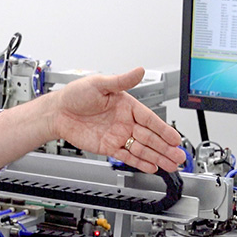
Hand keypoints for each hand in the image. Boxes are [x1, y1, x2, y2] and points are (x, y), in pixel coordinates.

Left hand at [52, 68, 184, 173]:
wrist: (58, 112)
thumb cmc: (75, 95)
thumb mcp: (100, 83)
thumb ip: (122, 80)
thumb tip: (139, 70)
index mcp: (127, 105)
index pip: (150, 119)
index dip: (163, 130)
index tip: (175, 138)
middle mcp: (125, 121)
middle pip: (150, 137)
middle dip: (166, 148)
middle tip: (179, 156)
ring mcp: (118, 135)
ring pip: (142, 149)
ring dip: (157, 157)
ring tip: (171, 165)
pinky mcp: (109, 147)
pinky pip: (127, 156)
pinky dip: (140, 162)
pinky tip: (152, 166)